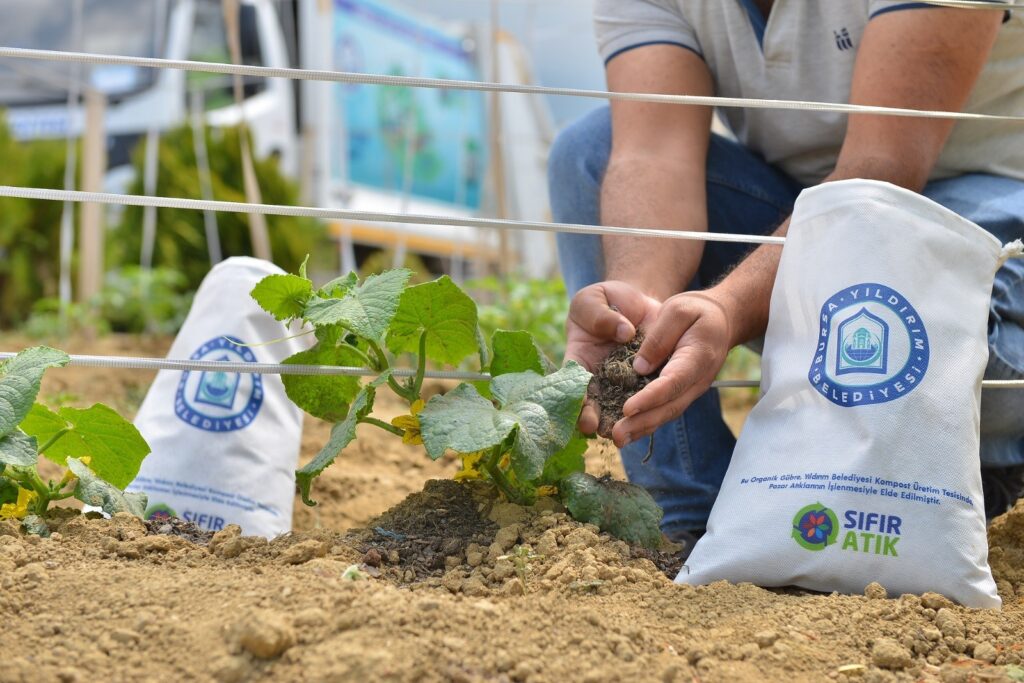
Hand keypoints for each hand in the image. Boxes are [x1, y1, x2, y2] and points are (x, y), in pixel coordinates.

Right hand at [565, 281, 660, 434]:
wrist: (636, 301)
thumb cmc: (605, 300)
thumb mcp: (593, 298)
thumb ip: (601, 314)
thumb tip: (624, 333)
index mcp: (578, 360)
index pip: (574, 385)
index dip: (578, 403)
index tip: (585, 416)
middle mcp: (599, 378)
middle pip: (595, 405)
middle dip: (598, 420)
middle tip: (605, 431)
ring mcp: (623, 381)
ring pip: (622, 407)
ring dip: (624, 422)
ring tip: (627, 434)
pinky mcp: (646, 380)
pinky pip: (648, 397)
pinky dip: (650, 409)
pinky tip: (653, 419)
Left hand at [611, 291, 732, 446]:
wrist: (721, 320)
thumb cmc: (698, 311)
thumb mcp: (678, 310)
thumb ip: (660, 337)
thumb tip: (639, 367)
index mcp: (698, 357)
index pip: (673, 382)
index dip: (651, 397)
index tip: (627, 408)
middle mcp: (697, 380)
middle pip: (670, 406)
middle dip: (642, 422)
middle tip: (616, 435)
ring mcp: (692, 389)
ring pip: (668, 413)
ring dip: (642, 429)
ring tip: (617, 439)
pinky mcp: (682, 392)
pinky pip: (665, 411)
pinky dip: (647, 423)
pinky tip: (628, 432)